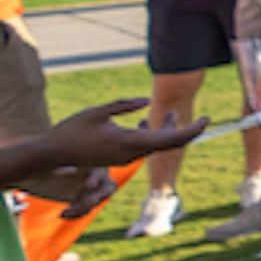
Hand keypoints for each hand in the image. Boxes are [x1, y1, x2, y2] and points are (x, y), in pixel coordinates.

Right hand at [38, 98, 206, 172]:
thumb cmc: (70, 131)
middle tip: (204, 118)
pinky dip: (151, 134)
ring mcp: (126, 158)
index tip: (208, 118)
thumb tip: (147, 101)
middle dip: (187, 130)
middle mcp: (132, 154)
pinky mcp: (119, 158)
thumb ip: (122, 105)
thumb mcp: (96, 112)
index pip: (173, 139)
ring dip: (166, 129)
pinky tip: (144, 120)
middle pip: (170, 144)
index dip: (193, 130)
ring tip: (168, 113)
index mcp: (131, 142)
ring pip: (157, 144)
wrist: (51, 155)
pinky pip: (144, 147)